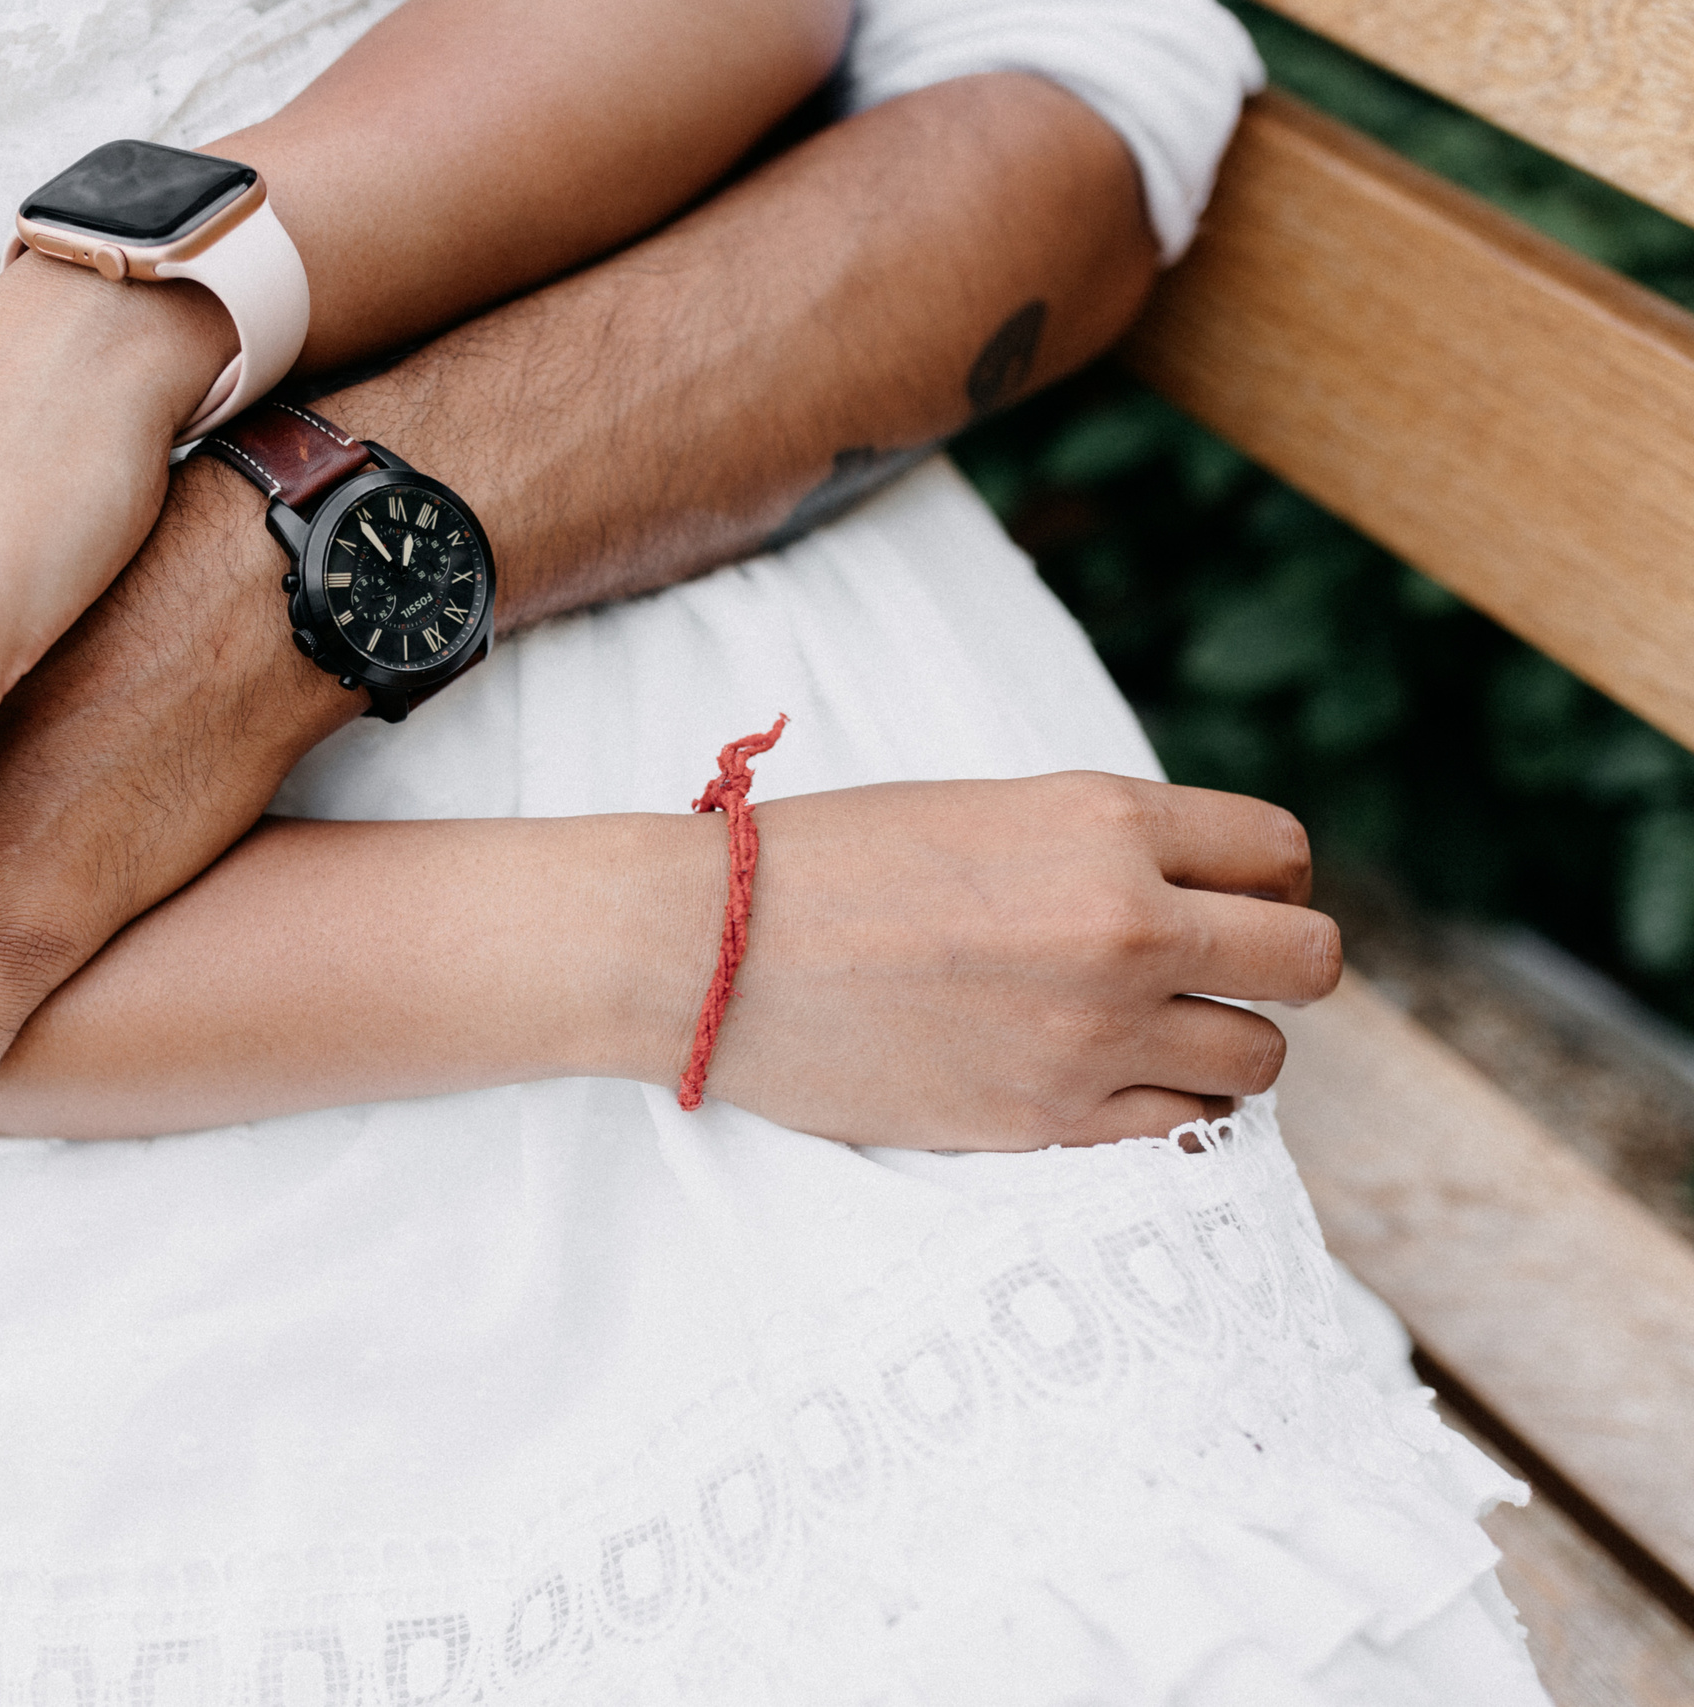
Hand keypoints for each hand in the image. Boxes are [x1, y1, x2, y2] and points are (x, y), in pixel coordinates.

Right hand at [674, 773, 1342, 1148]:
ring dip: (1225, 1045)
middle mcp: (1124, 924)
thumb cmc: (828, 863)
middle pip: (1308, 960)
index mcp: (1104, 821)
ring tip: (1155, 1034)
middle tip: (1215, 974)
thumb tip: (1191, 898)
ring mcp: (1094, 1033)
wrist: (709, 949)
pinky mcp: (1051, 1120)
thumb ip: (1100, 845)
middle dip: (1275, 965)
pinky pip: (1189, 1128)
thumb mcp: (986, 809)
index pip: (1279, 852)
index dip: (1263, 879)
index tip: (1224, 900)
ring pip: (1263, 1057)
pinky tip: (1111, 1082)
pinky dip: (1170, 1108)